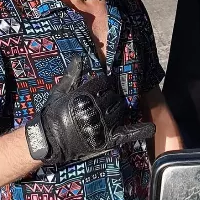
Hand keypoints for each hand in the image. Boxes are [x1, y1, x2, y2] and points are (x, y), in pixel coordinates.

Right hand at [25, 56, 155, 164]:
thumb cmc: (51, 115)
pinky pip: (126, 133)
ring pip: (120, 109)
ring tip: (115, 106)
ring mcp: (101, 125)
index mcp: (83, 95)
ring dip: (120, 106)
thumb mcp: (59, 92)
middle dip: (113, 94)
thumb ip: (72, 75)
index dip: (106, 81)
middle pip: (114, 96)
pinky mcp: (105, 140)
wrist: (48, 141)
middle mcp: (94, 109)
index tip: (106, 83)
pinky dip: (140, 130)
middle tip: (109, 96)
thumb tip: (80, 58)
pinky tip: (151, 127)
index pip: (104, 82)